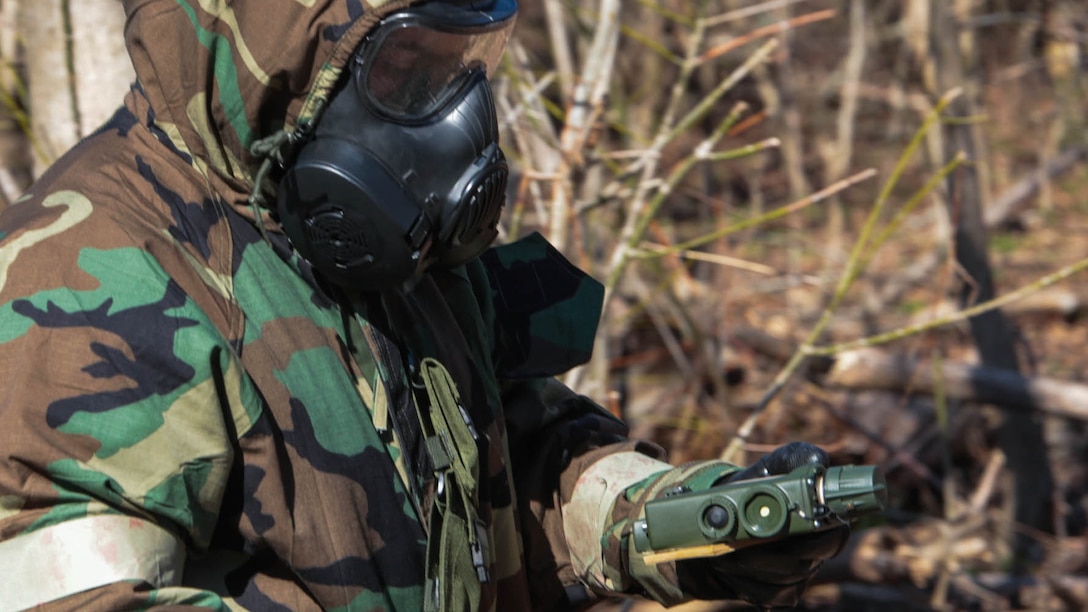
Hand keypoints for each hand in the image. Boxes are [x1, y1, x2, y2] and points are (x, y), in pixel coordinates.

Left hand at [675, 442, 849, 606]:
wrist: (717, 524)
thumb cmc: (751, 490)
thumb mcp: (769, 468)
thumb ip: (792, 458)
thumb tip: (818, 460)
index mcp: (822, 520)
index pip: (836, 532)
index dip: (819, 530)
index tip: (793, 520)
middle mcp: (816, 550)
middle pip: (807, 560)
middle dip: (776, 549)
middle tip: (747, 538)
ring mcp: (800, 574)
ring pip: (786, 577)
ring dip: (755, 562)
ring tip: (729, 548)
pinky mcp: (780, 593)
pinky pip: (770, 593)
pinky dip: (746, 579)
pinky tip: (732, 564)